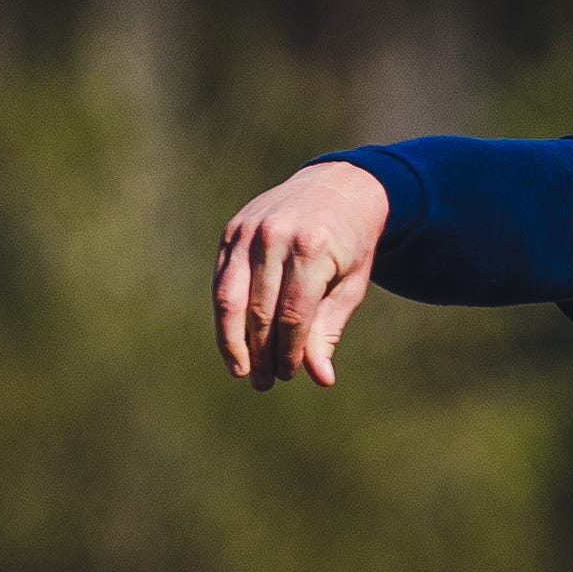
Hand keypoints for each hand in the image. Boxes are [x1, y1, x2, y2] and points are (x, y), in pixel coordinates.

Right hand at [212, 158, 391, 387]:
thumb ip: (329, 329)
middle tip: (264, 383)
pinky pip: (221, 281)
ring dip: (233, 341)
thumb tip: (321, 378)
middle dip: (261, 353)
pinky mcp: (232, 231)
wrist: (336, 188)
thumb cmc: (349, 245)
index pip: (293, 314)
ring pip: (231, 299)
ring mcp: (249, 231)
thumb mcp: (350, 285)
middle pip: (260, 311)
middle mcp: (276, 237)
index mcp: (311, 248)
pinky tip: (232, 341)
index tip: (289, 374)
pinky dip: (225, 315)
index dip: (289, 350)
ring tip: (241, 371)